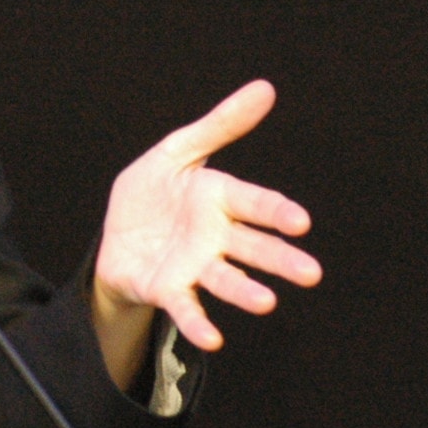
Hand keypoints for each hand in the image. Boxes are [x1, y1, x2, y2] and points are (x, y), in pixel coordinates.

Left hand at [93, 80, 320, 356]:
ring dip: (246, 292)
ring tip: (268, 303)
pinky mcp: (169, 289)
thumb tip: (266, 88)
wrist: (115, 233)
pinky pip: (186, 307)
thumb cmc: (154, 191)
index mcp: (220, 198)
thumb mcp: (177, 150)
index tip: (301, 222)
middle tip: (312, 274)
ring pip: (226, 279)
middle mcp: (216, 236)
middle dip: (280, 260)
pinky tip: (212, 339)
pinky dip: (198, 323)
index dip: (276, 212)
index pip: (255, 204)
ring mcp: (194, 265)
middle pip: (252, 248)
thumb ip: (220, 125)